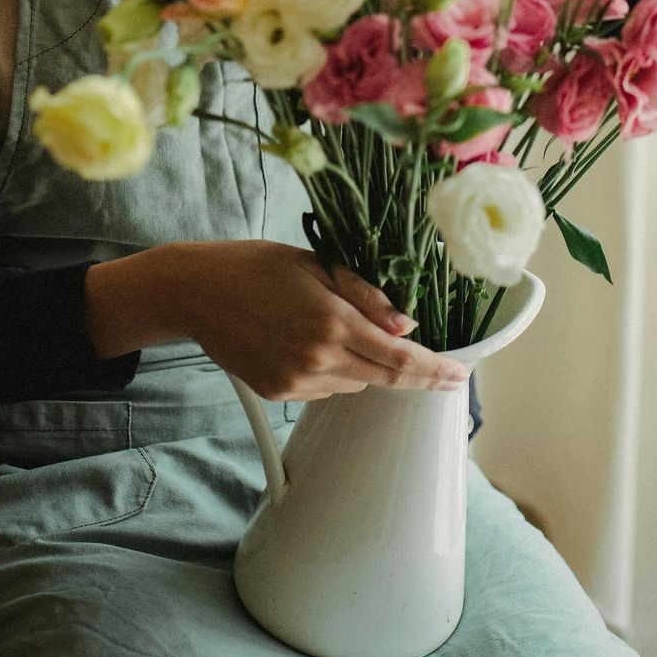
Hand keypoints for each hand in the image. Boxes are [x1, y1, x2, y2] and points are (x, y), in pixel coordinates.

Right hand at [174, 240, 468, 401]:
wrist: (197, 291)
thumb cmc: (256, 265)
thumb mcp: (315, 264)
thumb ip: (365, 294)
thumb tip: (407, 323)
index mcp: (332, 320)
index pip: (400, 356)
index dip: (434, 369)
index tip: (459, 375)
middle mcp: (318, 357)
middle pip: (386, 379)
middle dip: (416, 376)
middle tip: (441, 372)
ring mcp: (297, 380)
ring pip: (356, 385)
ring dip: (366, 367)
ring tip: (337, 331)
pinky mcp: (279, 392)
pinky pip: (325, 390)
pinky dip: (334, 373)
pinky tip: (307, 345)